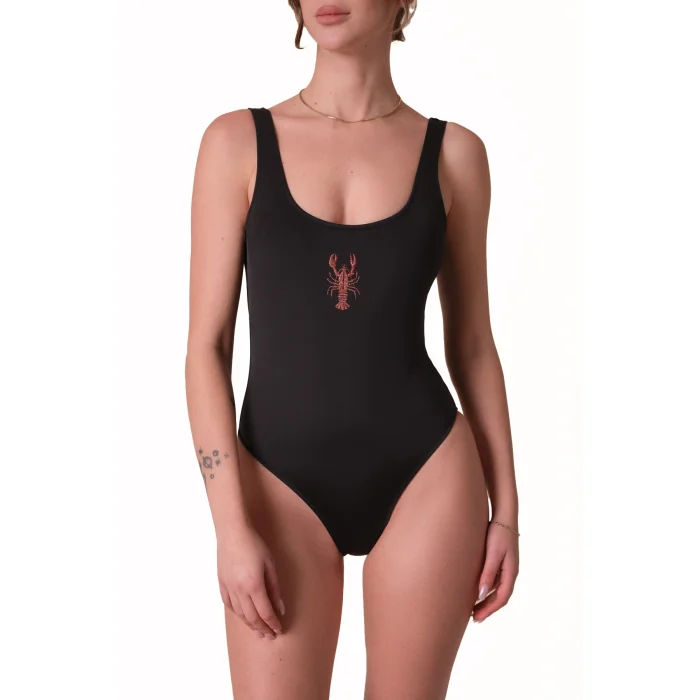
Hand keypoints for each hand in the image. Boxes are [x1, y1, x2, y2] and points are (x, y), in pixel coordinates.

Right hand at [217, 525, 284, 639]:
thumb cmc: (254, 544)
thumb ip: (275, 588)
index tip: (278, 630)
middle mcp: (239, 590)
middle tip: (270, 636)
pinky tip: (243, 616)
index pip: (265, 612)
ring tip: (258, 630)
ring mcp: (228, 588)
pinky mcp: (221, 584)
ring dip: (250, 624)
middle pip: (252, 617)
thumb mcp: (270, 565)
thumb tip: (280, 608)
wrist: (232, 532)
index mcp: (254, 585)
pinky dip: (237, 613)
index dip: (272, 624)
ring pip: (240, 613)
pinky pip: (229, 605)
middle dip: (262, 628)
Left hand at [472, 521, 518, 622]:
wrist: (503, 515)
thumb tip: (480, 595)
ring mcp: (506, 567)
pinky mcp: (501, 561)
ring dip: (486, 600)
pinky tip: (476, 590)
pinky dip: (486, 589)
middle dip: (487, 609)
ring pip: (497, 590)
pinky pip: (494, 581)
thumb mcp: (493, 554)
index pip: (501, 598)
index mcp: (511, 572)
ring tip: (473, 608)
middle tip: (473, 619)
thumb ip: (487, 574)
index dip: (489, 610)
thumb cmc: (499, 533)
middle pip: (500, 596)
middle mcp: (510, 572)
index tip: (477, 619)